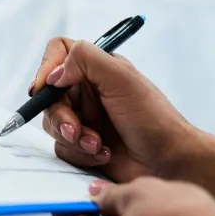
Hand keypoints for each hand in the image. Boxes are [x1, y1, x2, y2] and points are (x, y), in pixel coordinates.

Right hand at [32, 38, 198, 182]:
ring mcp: (85, 118)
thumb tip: (53, 75)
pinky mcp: (83, 145)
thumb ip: (85, 60)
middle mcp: (88, 91)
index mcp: (98, 68)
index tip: (45, 88)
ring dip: (74, 137)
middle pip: (49, 95)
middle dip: (61, 115)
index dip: (47, 68)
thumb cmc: (153, 118)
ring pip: (53, 124)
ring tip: (98, 144)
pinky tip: (104, 154)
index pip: (59, 53)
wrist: (169, 162)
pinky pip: (63, 147)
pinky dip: (82, 153)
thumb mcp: (121, 78)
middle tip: (76, 129)